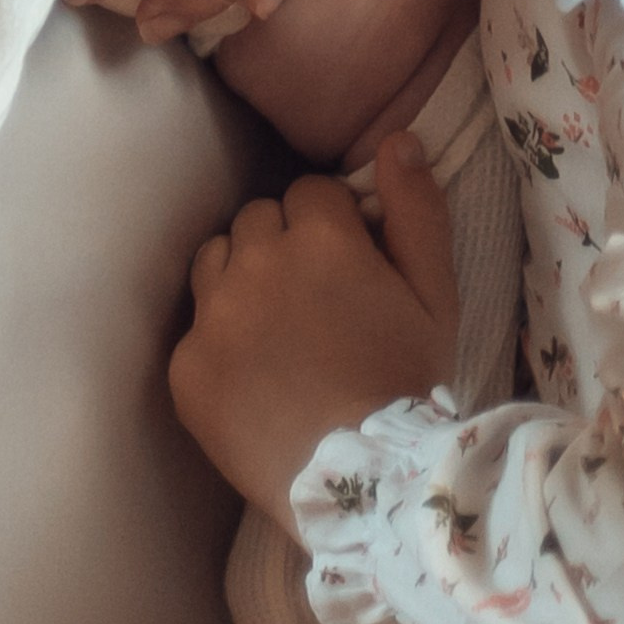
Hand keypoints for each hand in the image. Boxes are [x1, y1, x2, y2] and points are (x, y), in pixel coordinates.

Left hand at [171, 141, 457, 518]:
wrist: (365, 484)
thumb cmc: (409, 382)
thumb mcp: (437, 294)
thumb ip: (418, 208)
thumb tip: (398, 139)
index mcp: (322, 236)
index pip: (311, 192)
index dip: (335, 227)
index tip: (350, 268)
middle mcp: (258, 262)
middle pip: (259, 219)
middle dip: (285, 245)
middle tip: (314, 301)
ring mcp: (214, 316)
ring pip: (217, 259)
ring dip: (242, 277)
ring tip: (277, 328)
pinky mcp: (186, 367)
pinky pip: (195, 326)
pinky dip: (219, 340)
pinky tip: (252, 373)